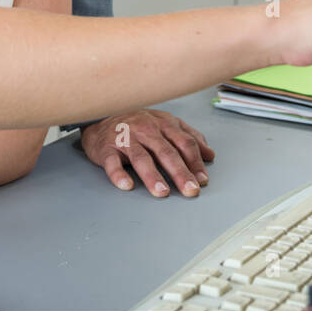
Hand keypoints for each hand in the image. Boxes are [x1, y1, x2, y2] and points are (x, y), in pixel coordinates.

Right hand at [80, 109, 214, 197]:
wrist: (101, 118)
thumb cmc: (137, 124)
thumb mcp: (165, 125)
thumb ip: (188, 137)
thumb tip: (210, 155)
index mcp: (163, 124)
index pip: (184, 142)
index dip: (195, 161)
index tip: (203, 180)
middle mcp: (146, 129)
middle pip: (166, 152)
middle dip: (180, 172)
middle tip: (190, 190)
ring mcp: (126, 138)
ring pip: (141, 158)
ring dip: (152, 176)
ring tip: (162, 192)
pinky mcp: (107, 148)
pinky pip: (112, 162)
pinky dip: (118, 174)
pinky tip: (126, 185)